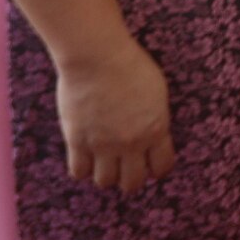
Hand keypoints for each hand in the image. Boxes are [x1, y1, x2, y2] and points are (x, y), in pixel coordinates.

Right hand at [57, 37, 175, 194]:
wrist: (97, 57)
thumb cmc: (130, 65)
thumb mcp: (157, 91)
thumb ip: (155, 118)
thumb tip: (152, 136)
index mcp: (156, 128)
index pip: (162, 166)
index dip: (157, 168)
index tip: (151, 164)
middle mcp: (131, 142)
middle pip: (132, 182)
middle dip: (131, 178)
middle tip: (126, 167)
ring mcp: (103, 144)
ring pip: (105, 181)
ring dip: (106, 174)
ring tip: (104, 161)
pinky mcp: (77, 141)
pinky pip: (79, 172)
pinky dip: (82, 168)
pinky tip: (85, 156)